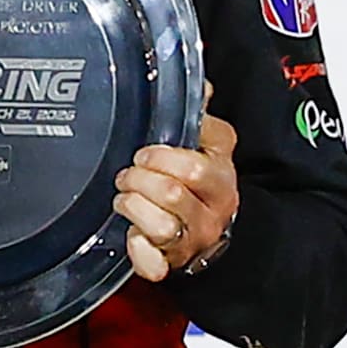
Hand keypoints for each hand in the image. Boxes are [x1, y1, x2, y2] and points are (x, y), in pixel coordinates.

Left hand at [118, 110, 237, 284]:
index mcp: (221, 173)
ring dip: (133, 207)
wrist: (212, 231)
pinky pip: (153, 264)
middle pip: (172, 193)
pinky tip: (133, 236)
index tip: (147, 150)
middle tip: (130, 173)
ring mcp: (195, 237)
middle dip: (140, 178)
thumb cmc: (201, 182)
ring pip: (161, 226)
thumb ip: (199, 114)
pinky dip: (137, 250)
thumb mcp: (207, 144)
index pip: (195, 163)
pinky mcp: (174, 263)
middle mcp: (213, 208)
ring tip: (125, 198)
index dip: (162, 155)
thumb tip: (200, 83)